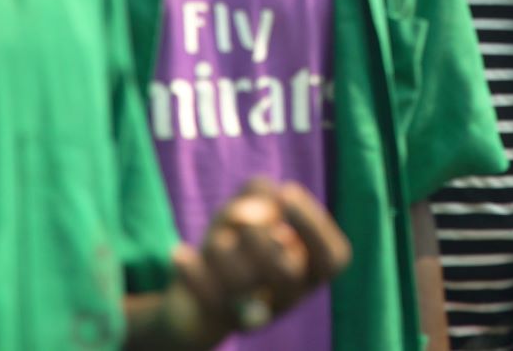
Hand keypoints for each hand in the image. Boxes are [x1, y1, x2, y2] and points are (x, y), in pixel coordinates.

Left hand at [164, 179, 351, 343]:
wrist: (198, 289)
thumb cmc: (236, 240)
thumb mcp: (248, 207)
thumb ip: (258, 193)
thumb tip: (261, 199)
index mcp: (311, 272)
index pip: (333, 259)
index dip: (313, 224)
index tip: (288, 191)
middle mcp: (290, 298)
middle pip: (287, 273)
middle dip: (259, 237)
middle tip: (240, 219)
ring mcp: (255, 315)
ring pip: (243, 283)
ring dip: (221, 248)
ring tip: (214, 240)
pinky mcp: (219, 322)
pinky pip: (207, 298)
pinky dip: (192, 270)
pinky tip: (180, 253)